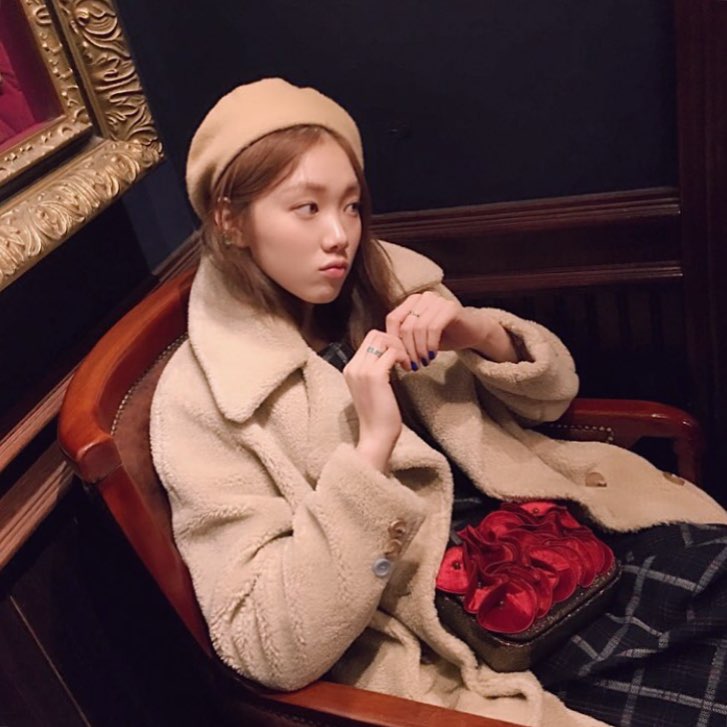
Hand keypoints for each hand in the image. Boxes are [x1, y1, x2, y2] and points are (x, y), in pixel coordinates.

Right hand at [343, 331, 409, 471]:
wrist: (376, 436)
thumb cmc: (379, 416)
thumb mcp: (373, 388)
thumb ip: (376, 370)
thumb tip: (390, 355)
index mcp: (351, 368)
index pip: (369, 339)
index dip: (388, 343)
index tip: (400, 358)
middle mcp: (353, 366)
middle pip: (375, 334)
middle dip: (395, 341)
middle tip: (406, 358)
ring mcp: (362, 370)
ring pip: (383, 339)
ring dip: (400, 347)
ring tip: (407, 363)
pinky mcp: (375, 376)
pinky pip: (392, 352)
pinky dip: (403, 356)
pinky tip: (408, 369)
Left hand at [386, 291, 518, 364]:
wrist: (472, 333)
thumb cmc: (444, 336)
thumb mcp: (419, 338)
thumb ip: (404, 338)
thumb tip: (386, 350)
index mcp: (412, 302)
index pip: (393, 319)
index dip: (394, 341)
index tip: (400, 359)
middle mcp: (423, 297)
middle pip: (405, 325)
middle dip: (407, 350)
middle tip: (412, 366)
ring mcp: (437, 300)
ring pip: (418, 328)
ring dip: (419, 350)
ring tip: (423, 362)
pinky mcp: (450, 308)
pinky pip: (433, 328)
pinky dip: (430, 345)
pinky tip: (432, 356)